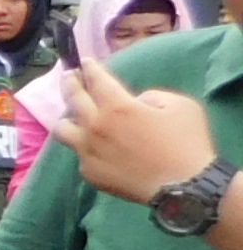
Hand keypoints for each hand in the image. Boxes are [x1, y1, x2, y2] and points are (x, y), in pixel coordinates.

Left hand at [55, 62, 220, 205]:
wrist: (183, 187)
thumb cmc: (187, 143)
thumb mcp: (179, 105)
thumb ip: (151, 96)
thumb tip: (134, 102)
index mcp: (118, 106)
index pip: (95, 80)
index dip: (89, 68)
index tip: (84, 62)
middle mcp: (95, 126)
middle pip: (72, 99)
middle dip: (70, 83)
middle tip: (70, 77)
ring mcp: (88, 151)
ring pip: (63, 129)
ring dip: (68, 118)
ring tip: (75, 116)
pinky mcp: (89, 172)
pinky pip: (80, 154)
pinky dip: (86, 146)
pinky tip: (98, 148)